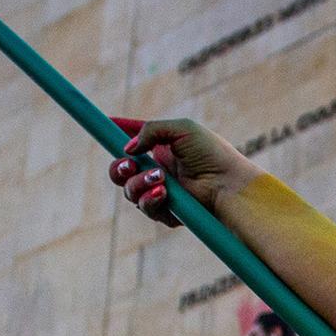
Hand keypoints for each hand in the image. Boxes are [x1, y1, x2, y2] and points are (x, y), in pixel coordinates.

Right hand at [107, 117, 258, 226]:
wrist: (228, 183)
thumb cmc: (212, 154)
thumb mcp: (182, 129)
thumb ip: (152, 130)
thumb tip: (128, 148)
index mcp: (162, 148)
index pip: (133, 140)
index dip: (118, 133)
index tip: (107, 122)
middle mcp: (158, 170)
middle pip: (121, 170)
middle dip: (118, 167)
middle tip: (131, 164)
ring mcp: (160, 192)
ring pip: (129, 191)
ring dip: (138, 182)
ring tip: (161, 178)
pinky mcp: (166, 212)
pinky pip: (145, 207)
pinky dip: (150, 198)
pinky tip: (164, 192)